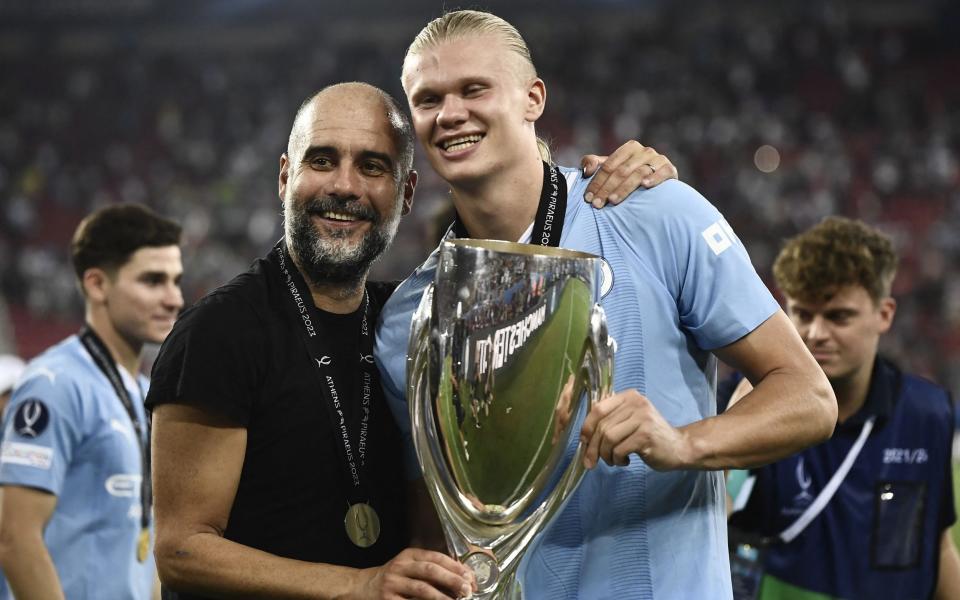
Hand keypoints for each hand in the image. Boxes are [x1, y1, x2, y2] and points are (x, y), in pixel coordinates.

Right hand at [355, 548, 474, 599]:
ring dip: (441, 597)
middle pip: (430, 571)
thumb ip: (429, 568)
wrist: (361, 586)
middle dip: (452, 580)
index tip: (470, 577)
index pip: (436, 557)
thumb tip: (461, 578)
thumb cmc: (392, 577)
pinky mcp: (387, 599)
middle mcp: (401, 566)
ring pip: (421, 589)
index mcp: (409, 555)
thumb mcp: (408, 565)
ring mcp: (393, 583)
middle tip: (466, 589)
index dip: (455, 567)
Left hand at [580, 141, 679, 207]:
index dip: (596, 182)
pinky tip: (645, 185)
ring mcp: (658, 159)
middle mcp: (644, 151)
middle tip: (598, 204)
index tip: (588, 198)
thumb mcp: (611, 168)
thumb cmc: (629, 176)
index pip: (608, 166)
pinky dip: (654, 178)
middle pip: (621, 171)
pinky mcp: (670, 169)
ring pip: (639, 173)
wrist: (658, 183)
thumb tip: (587, 170)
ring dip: (625, 187)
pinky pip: (663, 172)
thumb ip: (594, 164)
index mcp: (629, 148)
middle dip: (607, 188)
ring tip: (613, 200)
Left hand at [580, 389, 689, 470]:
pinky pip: (619, 449)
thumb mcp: (630, 420)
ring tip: (613, 460)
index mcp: (629, 396)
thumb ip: (611, 420)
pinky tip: (624, 461)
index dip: (587, 427)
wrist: (679, 447)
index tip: (583, 442)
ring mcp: (642, 418)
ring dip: (605, 455)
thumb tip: (583, 436)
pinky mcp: (646, 436)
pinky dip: (617, 459)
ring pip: (608, 438)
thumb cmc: (649, 436)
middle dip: (593, 447)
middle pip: (602, 426)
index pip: (598, 408)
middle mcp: (636, 403)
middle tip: (591, 461)